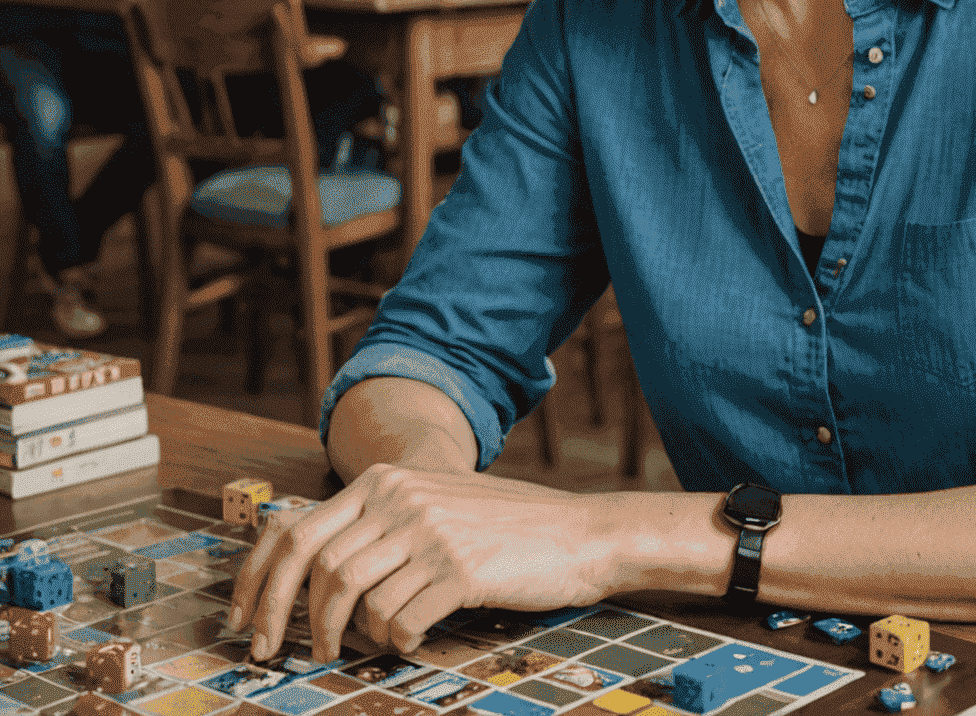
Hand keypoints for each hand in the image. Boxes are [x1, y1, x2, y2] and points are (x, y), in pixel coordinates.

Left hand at [229, 464, 611, 661]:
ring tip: (350, 650)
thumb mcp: (435, 504)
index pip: (296, 530)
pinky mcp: (459, 571)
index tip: (240, 621)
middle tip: (287, 652)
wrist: (579, 534)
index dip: (255, 581)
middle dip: (291, 621)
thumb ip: (382, 521)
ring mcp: (431, 532)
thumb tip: (313, 569)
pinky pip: (399, 621)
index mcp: (389, 480)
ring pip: (352, 597)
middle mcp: (403, 498)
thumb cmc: (504, 529)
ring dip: (343, 635)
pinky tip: (409, 639)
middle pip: (317, 568)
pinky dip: (394, 643)